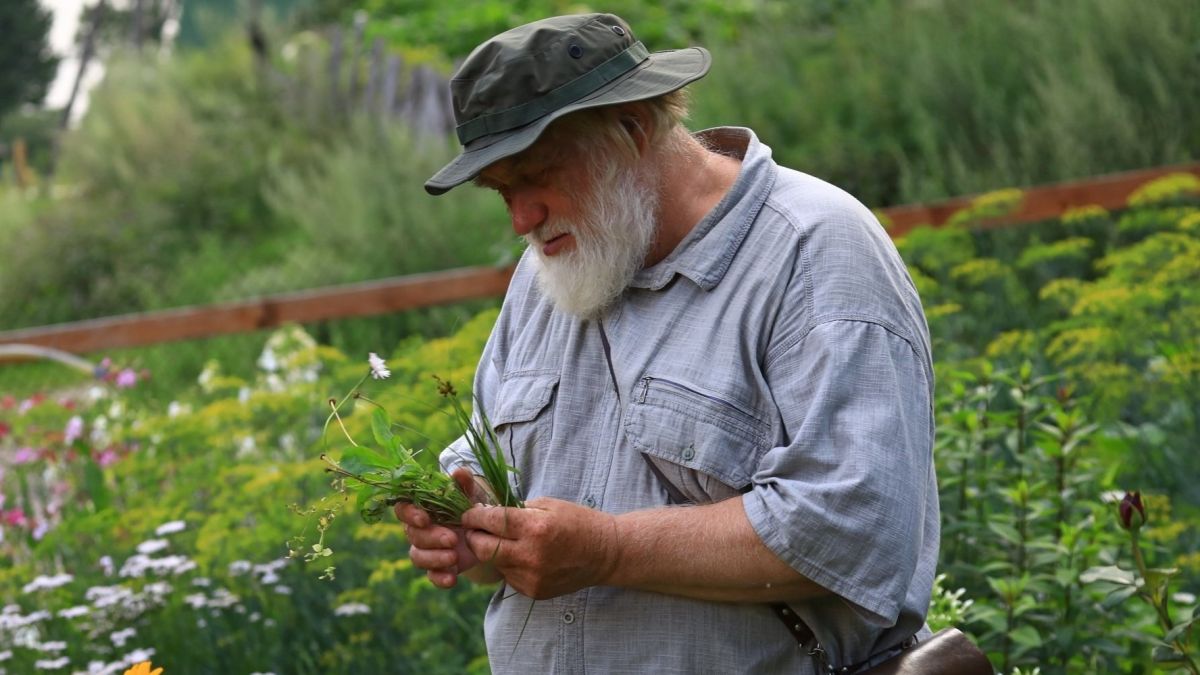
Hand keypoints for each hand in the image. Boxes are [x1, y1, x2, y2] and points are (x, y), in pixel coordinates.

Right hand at [394, 468, 483, 588]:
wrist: (485, 530)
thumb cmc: (469, 506)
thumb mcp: (470, 493)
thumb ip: (463, 484)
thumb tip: (460, 472)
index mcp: (421, 508)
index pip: (403, 509)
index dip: (410, 515)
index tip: (424, 518)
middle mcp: (419, 530)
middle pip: (412, 535)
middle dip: (431, 538)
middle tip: (452, 539)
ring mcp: (427, 550)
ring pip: (417, 557)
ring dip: (434, 558)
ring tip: (454, 557)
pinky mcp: (438, 567)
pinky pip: (431, 576)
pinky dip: (440, 579)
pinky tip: (452, 579)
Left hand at [461, 497, 620, 599]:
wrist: (604, 553)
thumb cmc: (577, 522)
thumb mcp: (548, 505)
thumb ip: (515, 510)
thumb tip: (484, 513)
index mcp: (535, 528)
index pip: (490, 521)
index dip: (474, 516)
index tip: (469, 513)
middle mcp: (531, 555)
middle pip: (482, 548)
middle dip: (475, 536)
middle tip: (477, 528)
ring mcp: (532, 578)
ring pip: (494, 563)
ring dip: (493, 551)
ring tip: (506, 541)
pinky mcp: (534, 592)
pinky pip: (509, 576)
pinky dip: (509, 565)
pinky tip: (523, 556)